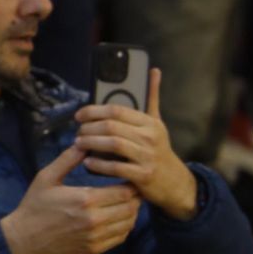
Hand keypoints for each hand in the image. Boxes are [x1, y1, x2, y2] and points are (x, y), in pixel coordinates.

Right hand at [0, 145, 141, 253]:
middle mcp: (95, 219)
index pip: (125, 191)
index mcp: (85, 199)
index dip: (131, 183)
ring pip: (129, 223)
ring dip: (131, 212)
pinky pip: (121, 237)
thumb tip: (84, 143)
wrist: (24, 239)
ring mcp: (96, 237)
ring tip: (126, 203)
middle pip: (131, 207)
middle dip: (135, 197)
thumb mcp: (46, 178)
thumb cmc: (34, 206)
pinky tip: (117, 219)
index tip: (128, 177)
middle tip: (131, 189)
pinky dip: (124, 227)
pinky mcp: (95, 249)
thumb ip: (67, 160)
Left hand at [74, 68, 197, 219]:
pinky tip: (87, 162)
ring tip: (78, 144)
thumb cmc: (158, 148)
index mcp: (150, 122)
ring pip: (113, 144)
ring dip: (90, 144)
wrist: (175, 182)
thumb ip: (151, 97)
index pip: (116, 110)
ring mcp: (148, 156)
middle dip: (89, 128)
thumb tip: (153, 70)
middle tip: (77, 132)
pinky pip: (116, 168)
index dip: (93, 111)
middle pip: (111, 126)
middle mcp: (150, 137)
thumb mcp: (157, 122)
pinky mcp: (144, 175)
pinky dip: (98, 165)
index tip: (79, 116)